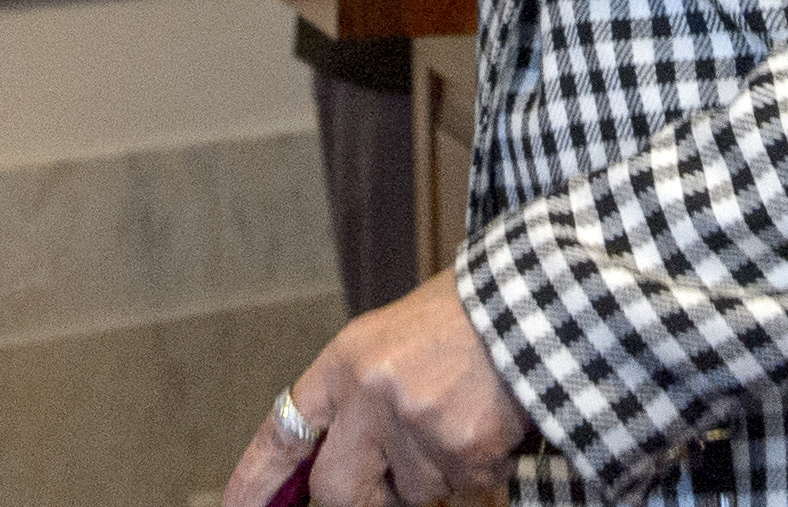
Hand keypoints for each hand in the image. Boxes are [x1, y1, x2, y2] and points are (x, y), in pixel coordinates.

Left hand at [225, 276, 533, 506]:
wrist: (532, 300)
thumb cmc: (462, 317)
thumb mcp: (389, 343)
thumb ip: (356, 398)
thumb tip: (334, 465)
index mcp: (345, 362)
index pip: (284, 433)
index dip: (255, 481)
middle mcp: (370, 397)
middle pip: (338, 491)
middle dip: (361, 500)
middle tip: (391, 483)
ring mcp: (417, 428)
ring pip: (412, 495)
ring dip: (434, 475)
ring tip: (458, 417)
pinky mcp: (464, 452)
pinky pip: (463, 490)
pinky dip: (477, 472)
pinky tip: (487, 425)